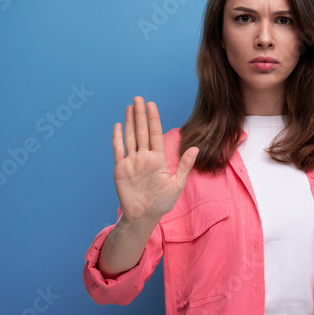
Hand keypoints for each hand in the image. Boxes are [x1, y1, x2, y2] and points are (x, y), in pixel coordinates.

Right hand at [112, 96, 198, 224]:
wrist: (144, 216)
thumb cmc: (162, 202)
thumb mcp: (177, 183)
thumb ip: (184, 165)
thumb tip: (196, 148)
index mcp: (157, 158)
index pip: (155, 134)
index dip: (153, 119)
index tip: (152, 105)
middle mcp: (144, 157)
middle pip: (141, 131)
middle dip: (140, 115)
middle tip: (138, 98)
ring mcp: (132, 161)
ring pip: (130, 137)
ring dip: (129, 121)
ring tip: (130, 107)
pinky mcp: (121, 168)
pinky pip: (118, 150)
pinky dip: (117, 138)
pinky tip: (118, 125)